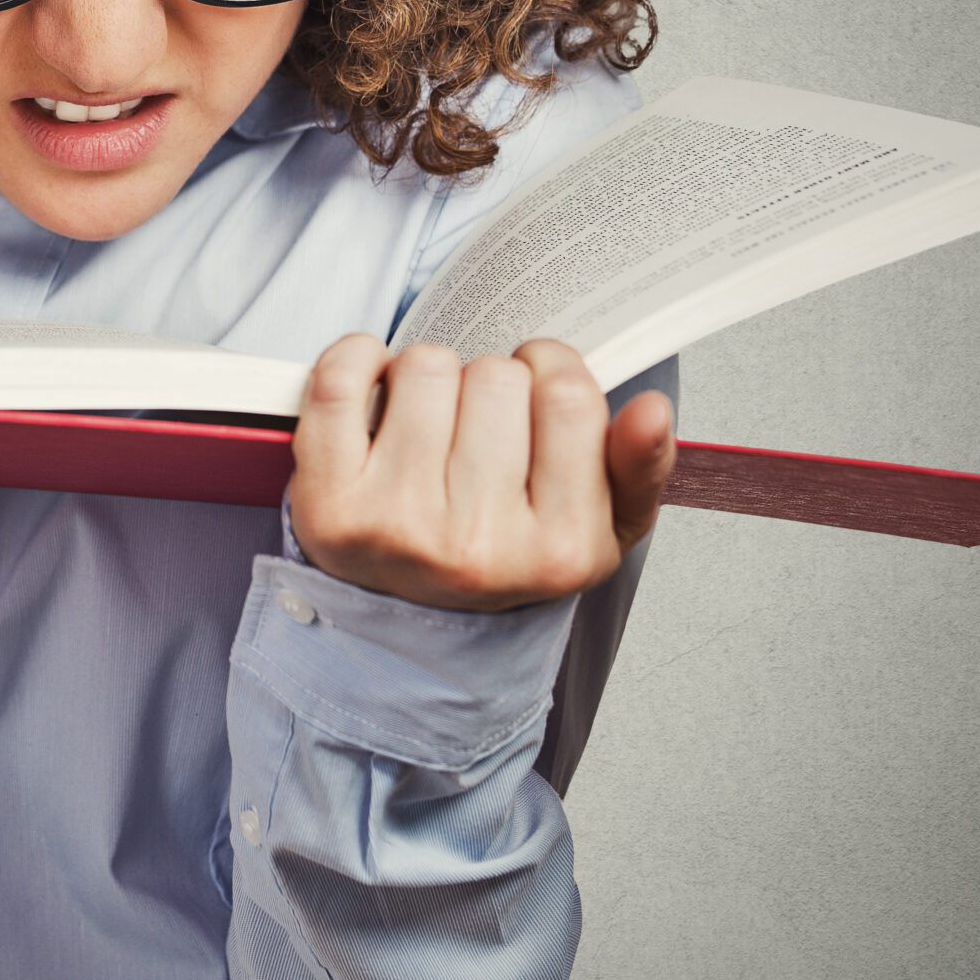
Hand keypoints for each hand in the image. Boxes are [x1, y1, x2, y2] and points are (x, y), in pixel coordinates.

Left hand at [288, 336, 675, 611]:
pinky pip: (342, 380)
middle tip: (479, 424)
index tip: (538, 386)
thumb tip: (652, 409)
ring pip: (426, 367)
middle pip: (496, 377)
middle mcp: (477, 545)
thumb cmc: (504, 553)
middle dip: (491, 383)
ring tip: (432, 423)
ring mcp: (395, 524)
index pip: (569, 397)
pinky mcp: (328, 502)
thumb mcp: (598, 526)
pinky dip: (358, 359)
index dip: (552, 370)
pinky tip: (377, 387)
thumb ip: (638, 466)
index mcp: (559, 550)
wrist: (409, 621)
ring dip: (430, 377)